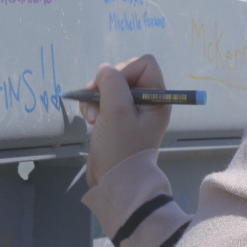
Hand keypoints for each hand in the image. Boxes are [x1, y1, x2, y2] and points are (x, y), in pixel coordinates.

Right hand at [80, 55, 170, 186]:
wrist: (114, 182)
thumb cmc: (120, 148)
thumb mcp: (116, 111)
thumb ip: (112, 83)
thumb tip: (105, 69)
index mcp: (157, 99)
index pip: (144, 64)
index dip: (125, 70)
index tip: (112, 88)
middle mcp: (147, 102)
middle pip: (124, 74)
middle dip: (105, 85)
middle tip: (97, 102)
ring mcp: (131, 112)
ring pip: (110, 88)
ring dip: (96, 97)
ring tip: (92, 116)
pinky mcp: (116, 120)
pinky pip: (103, 101)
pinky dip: (93, 106)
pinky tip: (90, 120)